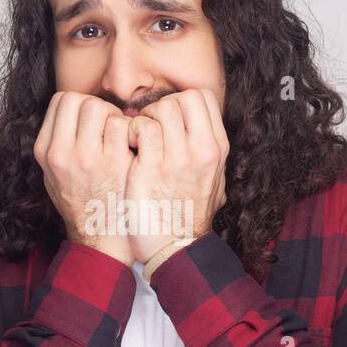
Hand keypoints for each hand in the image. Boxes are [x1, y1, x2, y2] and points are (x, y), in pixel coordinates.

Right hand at [33, 91, 135, 265]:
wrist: (101, 239)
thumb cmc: (82, 205)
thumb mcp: (54, 175)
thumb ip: (60, 142)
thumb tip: (77, 110)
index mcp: (46, 152)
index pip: (61, 100)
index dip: (81, 104)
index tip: (90, 121)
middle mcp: (62, 153)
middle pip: (81, 100)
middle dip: (99, 108)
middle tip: (108, 128)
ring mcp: (88, 158)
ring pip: (101, 108)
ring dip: (115, 118)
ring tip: (119, 138)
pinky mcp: (114, 163)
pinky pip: (123, 126)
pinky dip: (131, 132)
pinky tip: (132, 148)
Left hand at [124, 88, 228, 264]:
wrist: (174, 250)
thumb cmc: (187, 214)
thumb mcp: (212, 180)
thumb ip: (205, 152)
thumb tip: (195, 127)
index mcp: (217, 148)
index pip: (203, 97)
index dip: (180, 100)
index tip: (167, 120)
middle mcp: (202, 150)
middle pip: (183, 97)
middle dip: (161, 106)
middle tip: (149, 127)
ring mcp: (178, 159)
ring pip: (162, 107)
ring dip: (144, 118)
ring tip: (138, 139)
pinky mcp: (151, 169)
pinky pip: (142, 129)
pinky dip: (130, 132)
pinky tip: (129, 149)